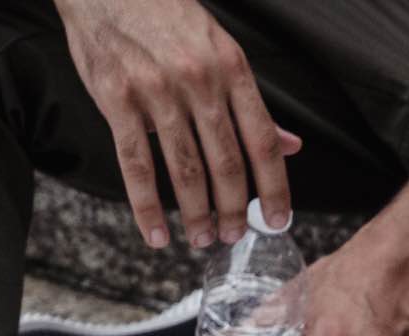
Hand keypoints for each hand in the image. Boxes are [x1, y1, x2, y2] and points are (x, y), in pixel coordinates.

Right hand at [55, 0, 298, 248]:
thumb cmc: (167, 18)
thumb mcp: (221, 50)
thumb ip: (251, 103)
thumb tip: (290, 146)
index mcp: (232, 69)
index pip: (263, 142)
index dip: (275, 188)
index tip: (279, 220)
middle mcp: (199, 82)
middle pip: (227, 163)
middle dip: (236, 210)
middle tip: (236, 237)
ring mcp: (157, 91)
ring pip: (185, 170)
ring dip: (197, 215)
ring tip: (204, 240)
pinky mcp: (117, 99)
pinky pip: (136, 165)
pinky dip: (147, 207)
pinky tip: (158, 234)